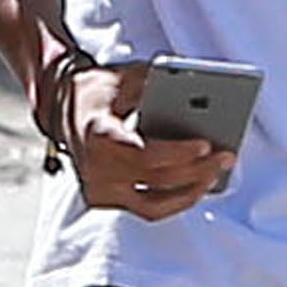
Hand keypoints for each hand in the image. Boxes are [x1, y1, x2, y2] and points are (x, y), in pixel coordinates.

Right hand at [68, 62, 231, 221]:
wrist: (60, 108)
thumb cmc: (97, 92)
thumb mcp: (122, 77)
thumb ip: (155, 83)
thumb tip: (196, 91)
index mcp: (96, 135)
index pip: (143, 155)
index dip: (177, 153)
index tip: (206, 145)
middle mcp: (94, 168)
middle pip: (156, 180)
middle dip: (197, 170)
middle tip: (226, 157)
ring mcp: (98, 189)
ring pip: (154, 204)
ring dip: (190, 192)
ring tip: (216, 175)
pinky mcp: (104, 200)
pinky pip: (147, 209)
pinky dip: (174, 201)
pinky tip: (196, 187)